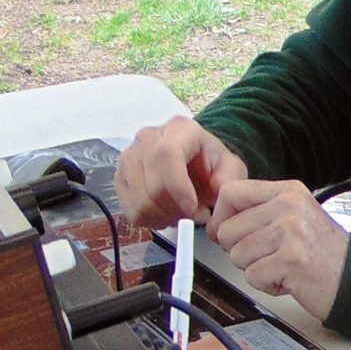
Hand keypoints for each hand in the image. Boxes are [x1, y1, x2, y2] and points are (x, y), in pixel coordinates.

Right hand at [115, 118, 246, 226]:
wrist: (195, 159)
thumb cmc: (212, 163)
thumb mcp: (231, 167)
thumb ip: (228, 179)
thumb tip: (216, 190)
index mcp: (179, 129)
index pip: (166, 155)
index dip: (176, 186)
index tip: (192, 208)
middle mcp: (147, 138)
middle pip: (151, 184)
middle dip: (174, 209)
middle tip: (194, 216)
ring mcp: (128, 157)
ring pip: (139, 202)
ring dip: (164, 217)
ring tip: (182, 214)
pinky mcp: (119, 177)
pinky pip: (131, 211)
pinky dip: (151, 220)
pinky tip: (166, 213)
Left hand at [210, 179, 350, 318]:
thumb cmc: (323, 253)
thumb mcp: (294, 217)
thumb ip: (259, 213)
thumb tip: (217, 225)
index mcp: (287, 191)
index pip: (230, 192)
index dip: (221, 218)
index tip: (229, 234)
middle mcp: (289, 206)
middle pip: (227, 230)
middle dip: (239, 251)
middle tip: (268, 256)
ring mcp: (291, 232)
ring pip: (237, 255)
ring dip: (256, 270)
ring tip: (282, 267)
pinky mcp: (292, 260)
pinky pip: (253, 276)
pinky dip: (267, 285)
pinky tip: (288, 279)